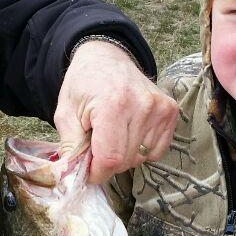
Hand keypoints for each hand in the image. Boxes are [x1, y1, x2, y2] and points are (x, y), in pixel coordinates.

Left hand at [54, 40, 177, 183]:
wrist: (105, 57)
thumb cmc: (83, 85)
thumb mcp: (65, 114)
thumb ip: (70, 149)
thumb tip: (72, 178)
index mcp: (113, 105)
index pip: (110, 159)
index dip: (97, 173)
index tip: (88, 171)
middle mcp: (142, 106)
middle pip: (125, 161)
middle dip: (107, 163)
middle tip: (96, 144)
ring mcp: (160, 108)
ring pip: (140, 158)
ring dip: (123, 155)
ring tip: (113, 133)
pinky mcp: (170, 111)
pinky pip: (156, 150)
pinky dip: (141, 149)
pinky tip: (129, 131)